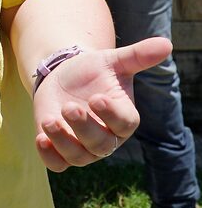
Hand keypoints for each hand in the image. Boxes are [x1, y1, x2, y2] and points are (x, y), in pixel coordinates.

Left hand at [32, 36, 171, 171]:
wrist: (64, 76)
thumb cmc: (93, 71)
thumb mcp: (112, 60)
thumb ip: (137, 56)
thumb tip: (166, 43)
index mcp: (123, 117)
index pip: (123, 124)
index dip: (111, 114)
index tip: (96, 98)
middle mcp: (106, 137)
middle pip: (99, 144)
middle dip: (83, 127)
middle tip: (69, 107)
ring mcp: (82, 146)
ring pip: (77, 156)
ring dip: (62, 142)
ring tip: (49, 120)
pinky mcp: (60, 148)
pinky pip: (57, 163)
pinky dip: (49, 155)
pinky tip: (40, 138)